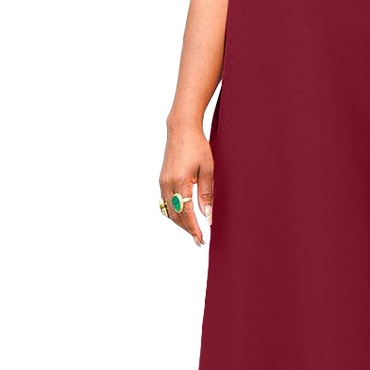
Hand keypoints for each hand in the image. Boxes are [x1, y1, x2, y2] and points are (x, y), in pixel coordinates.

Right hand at [159, 124, 213, 245]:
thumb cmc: (197, 147)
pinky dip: (175, 212)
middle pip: (176, 216)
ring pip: (169, 211)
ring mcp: (162, 183)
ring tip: (193, 230)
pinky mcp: (162, 180)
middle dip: (187, 229)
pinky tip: (184, 215)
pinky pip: (165, 202)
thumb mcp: (208, 170)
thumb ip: (206, 194)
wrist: (181, 130)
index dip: (194, 228)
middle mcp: (167, 185)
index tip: (201, 239)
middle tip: (199, 240)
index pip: (187, 213)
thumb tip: (208, 216)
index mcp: (180, 182)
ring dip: (180, 223)